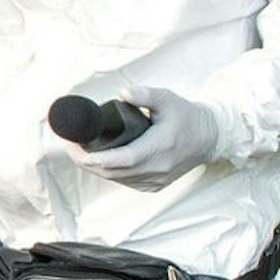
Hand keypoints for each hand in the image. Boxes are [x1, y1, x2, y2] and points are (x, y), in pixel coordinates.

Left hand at [73, 86, 222, 191]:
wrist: (210, 138)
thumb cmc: (186, 116)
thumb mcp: (167, 99)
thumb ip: (145, 95)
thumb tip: (122, 94)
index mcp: (160, 147)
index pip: (123, 159)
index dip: (96, 157)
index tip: (76, 148)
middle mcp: (158, 168)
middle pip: (114, 172)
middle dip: (87, 162)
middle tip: (70, 146)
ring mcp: (157, 180)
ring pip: (118, 180)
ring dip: (96, 169)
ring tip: (79, 152)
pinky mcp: (155, 186)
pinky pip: (126, 183)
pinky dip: (110, 174)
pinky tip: (98, 163)